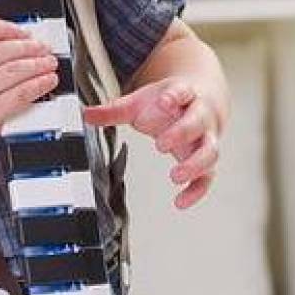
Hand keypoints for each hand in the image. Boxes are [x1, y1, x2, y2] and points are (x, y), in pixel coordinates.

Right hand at [0, 18, 58, 157]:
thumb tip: (11, 41)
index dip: (6, 28)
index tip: (22, 31)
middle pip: (2, 49)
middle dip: (28, 47)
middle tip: (41, 47)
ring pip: (14, 70)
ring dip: (37, 64)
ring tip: (48, 62)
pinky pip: (20, 93)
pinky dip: (37, 85)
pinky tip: (45, 81)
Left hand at [83, 76, 221, 209]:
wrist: (200, 101)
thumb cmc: (168, 102)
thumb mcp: (140, 102)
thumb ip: (113, 110)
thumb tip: (85, 115)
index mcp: (183, 95)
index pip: (182, 92)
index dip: (174, 97)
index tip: (164, 102)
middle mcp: (200, 116)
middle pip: (197, 122)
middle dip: (181, 133)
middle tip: (161, 144)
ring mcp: (206, 138)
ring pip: (210, 151)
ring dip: (195, 164)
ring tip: (175, 176)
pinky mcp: (207, 158)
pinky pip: (207, 176)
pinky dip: (197, 190)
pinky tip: (180, 202)